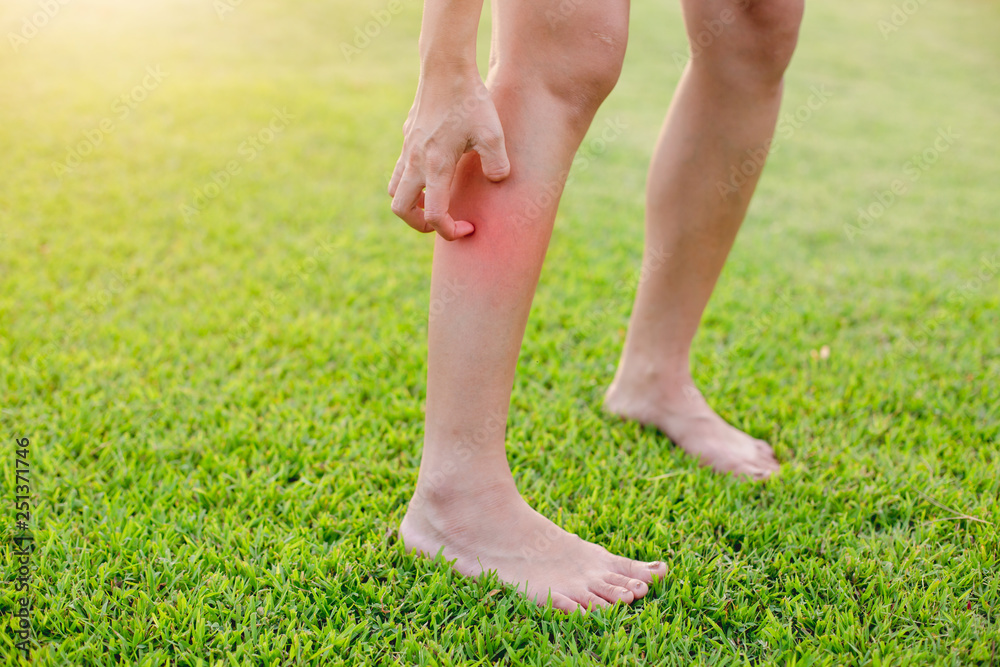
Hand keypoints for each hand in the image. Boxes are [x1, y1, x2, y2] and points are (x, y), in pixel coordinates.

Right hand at [388, 68, 509, 239]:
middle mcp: (415, 161)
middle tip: (444, 220)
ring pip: (395, 190)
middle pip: (400, 209)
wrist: (446, 68)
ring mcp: (407, 149)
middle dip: (420, 224)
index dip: (450, 231)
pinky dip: (412, 182)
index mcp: (436, 166)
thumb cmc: (470, 101)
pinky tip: (436, 172)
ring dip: (411, 203)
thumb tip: (497, 181)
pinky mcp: (407, 138)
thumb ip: (497, 164)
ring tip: (436, 200)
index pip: (435, 215)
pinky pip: (400, 170)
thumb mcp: (493, 134)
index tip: (468, 227)